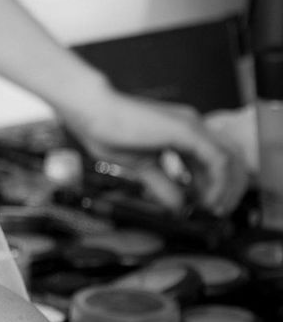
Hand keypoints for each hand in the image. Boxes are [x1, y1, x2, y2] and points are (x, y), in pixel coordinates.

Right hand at [61, 85, 249, 215]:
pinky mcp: (188, 130)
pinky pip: (218, 160)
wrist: (91, 109)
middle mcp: (192, 124)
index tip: (207, 206)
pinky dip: (217, 183)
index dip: (215, 185)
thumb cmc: (106, 129)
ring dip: (227, 188)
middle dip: (228, 188)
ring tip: (214, 208)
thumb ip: (161, 183)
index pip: (212, 160)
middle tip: (217, 211)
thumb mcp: (140, 165)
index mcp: (181, 131)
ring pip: (230, 159)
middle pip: (230, 158)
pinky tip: (205, 199)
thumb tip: (176, 205)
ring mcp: (192, 125)